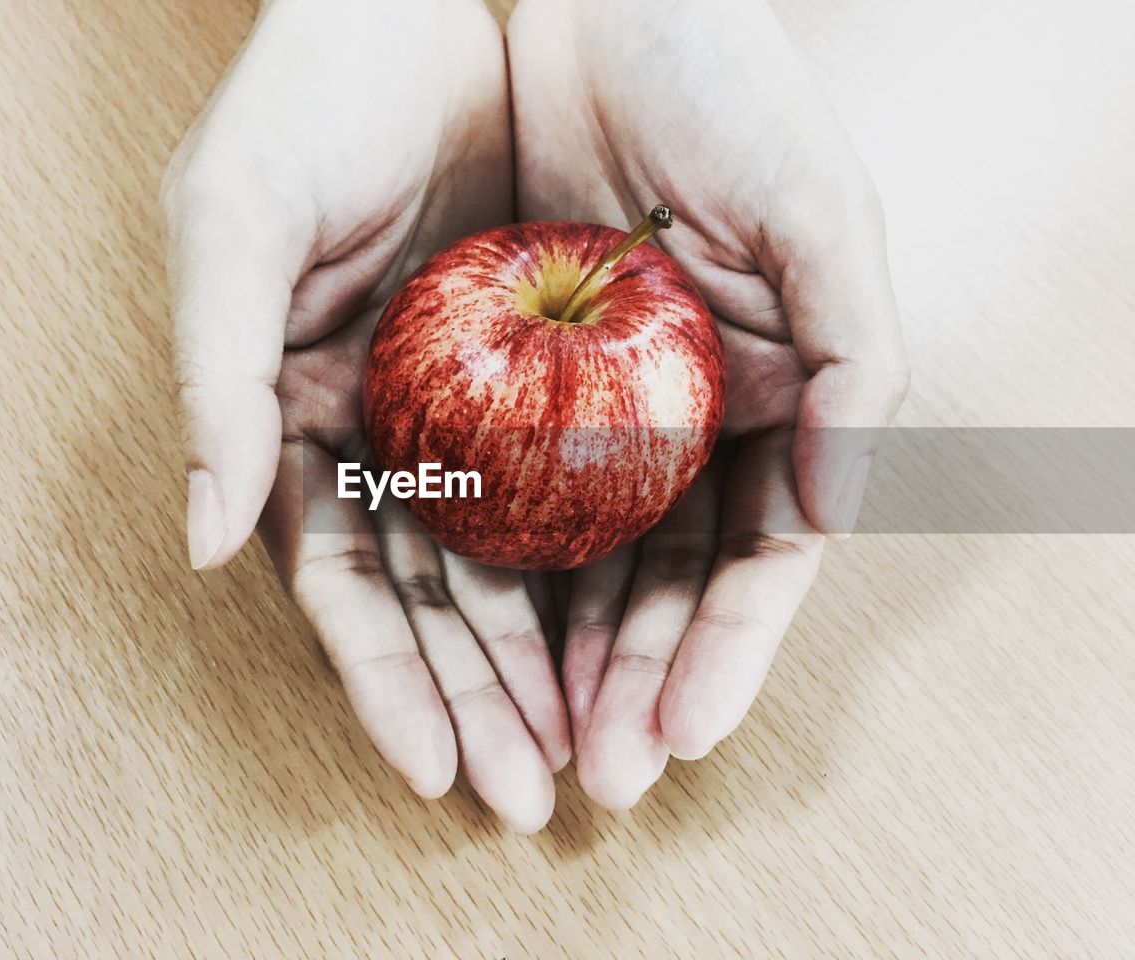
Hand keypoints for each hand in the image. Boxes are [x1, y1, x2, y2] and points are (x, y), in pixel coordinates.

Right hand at [163, 0, 568, 831]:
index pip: (340, 582)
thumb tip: (198, 540)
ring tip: (600, 746)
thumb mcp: (230, 227)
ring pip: (515, 559)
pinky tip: (638, 627)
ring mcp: (467, 409)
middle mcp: (384, 432)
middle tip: (535, 794)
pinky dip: (605, 557)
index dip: (385, 679)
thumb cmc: (302, 106)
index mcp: (295, 419)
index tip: (437, 766)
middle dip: (485, 698)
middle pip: (435, 596)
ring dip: (553, 656)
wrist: (415, 11)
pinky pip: (582, 480)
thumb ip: (210, 382)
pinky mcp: (545, 369)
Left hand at [508, 0, 909, 807]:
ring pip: (575, 560)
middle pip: (660, 582)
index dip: (725, 652)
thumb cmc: (729, 89)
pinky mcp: (504, 376)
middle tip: (592, 777)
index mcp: (774, 398)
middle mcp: (684, 418)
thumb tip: (834, 516)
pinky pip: (495, 488)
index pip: (755, 559)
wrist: (607, 4)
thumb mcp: (824, 214)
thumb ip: (858, 367)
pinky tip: (472, 640)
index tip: (679, 734)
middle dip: (629, 682)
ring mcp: (594, 406)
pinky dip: (490, 567)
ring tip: (528, 748)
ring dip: (556, 657)